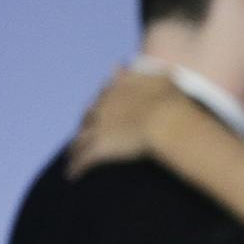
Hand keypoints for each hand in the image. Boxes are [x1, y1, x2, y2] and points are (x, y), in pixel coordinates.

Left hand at [66, 67, 193, 176]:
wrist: (167, 122)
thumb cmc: (171, 101)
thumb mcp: (165, 79)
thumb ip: (156, 72)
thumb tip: (158, 68)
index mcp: (118, 90)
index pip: (103, 95)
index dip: (101, 103)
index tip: (99, 108)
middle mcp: (103, 107)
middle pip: (88, 117)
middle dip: (85, 124)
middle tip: (84, 133)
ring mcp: (99, 128)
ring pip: (80, 139)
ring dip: (75, 148)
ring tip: (72, 156)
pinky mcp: (99, 148)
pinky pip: (82, 160)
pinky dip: (76, 167)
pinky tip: (71, 175)